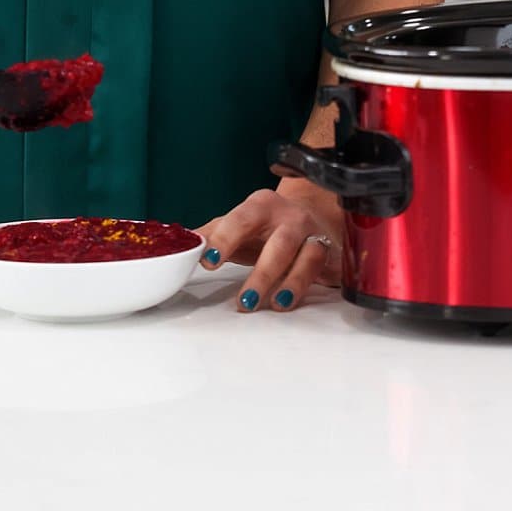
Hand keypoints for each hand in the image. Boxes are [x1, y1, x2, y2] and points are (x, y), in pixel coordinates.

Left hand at [197, 187, 342, 313]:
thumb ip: (211, 234)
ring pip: (307, 256)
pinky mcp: (330, 253)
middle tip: (244, 301)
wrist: (312, 215)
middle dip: (262, 272)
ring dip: (291, 282)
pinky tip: (292, 301)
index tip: (208, 260)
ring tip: (274, 305)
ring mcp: (313, 233)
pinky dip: (309, 286)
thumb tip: (181, 244)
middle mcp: (290, 216)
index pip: (242, 219)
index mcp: (262, 205)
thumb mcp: (237, 225)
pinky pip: (323, 269)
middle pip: (279, 242)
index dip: (225, 239)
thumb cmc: (267, 226)